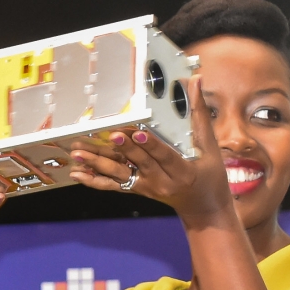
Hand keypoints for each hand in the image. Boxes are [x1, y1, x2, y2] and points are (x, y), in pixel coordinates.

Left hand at [67, 76, 234, 225]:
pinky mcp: (138, 190)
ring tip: (79, 153)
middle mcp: (162, 181)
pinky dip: (95, 181)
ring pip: (121, 175)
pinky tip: (78, 173)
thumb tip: (197, 81)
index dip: (151, 145)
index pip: (165, 156)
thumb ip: (198, 114)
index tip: (138, 133)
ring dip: (98, 164)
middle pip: (139, 163)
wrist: (203, 208)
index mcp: (182, 171)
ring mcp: (147, 187)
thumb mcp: (210, 147)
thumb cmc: (210, 175)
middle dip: (122, 149)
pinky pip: (114, 186)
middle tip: (108, 134)